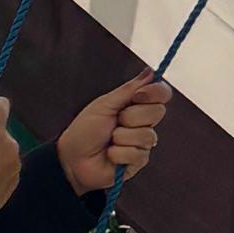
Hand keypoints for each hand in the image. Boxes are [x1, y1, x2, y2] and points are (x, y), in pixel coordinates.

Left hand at [57, 77, 168, 195]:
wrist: (72, 159)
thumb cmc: (84, 130)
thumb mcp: (104, 105)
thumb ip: (129, 90)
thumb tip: (150, 71)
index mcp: (136, 105)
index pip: (161, 94)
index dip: (156, 92)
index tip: (138, 96)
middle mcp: (143, 123)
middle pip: (157, 112)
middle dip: (131, 116)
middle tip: (115, 121)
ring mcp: (142, 143)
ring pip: (146, 135)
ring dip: (121, 137)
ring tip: (109, 141)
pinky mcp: (139, 161)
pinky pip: (138, 153)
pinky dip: (118, 153)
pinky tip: (109, 155)